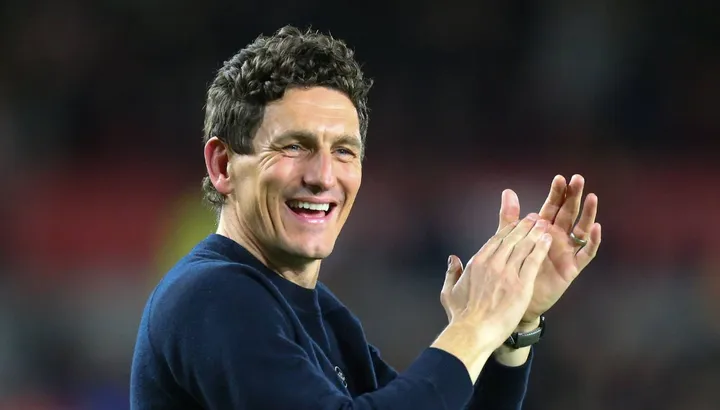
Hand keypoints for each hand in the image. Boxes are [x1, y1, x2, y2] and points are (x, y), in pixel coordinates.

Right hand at [440, 214, 552, 350]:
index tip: (517, 224)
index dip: (508, 230)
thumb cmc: (460, 316)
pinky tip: (548, 240)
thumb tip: (452, 258)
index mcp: (476, 262)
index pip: (496, 240)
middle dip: (524, 226)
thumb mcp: (449, 292)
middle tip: (534, 218)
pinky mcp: (520, 285)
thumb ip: (451, 272)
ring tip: (544, 224)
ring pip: (524, 246)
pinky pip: (533, 261)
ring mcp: (507, 273)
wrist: (473, 332)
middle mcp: (492, 263)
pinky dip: (541, 248)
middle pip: (511, 239)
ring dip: (535, 233)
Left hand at [497, 174, 601, 323]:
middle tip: (578, 179)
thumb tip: (508, 191)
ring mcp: (567, 251)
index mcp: (543, 228)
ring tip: (591, 197)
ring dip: (587, 213)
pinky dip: (592, 241)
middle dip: (573, 196)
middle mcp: (558, 236)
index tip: (560, 178)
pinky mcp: (572, 267)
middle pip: (569, 212)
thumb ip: (510, 217)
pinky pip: (586, 253)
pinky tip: (595, 228)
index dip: (557, 193)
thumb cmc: (514, 268)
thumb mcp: (510, 240)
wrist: (515, 299)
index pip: (552, 206)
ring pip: (581, 228)